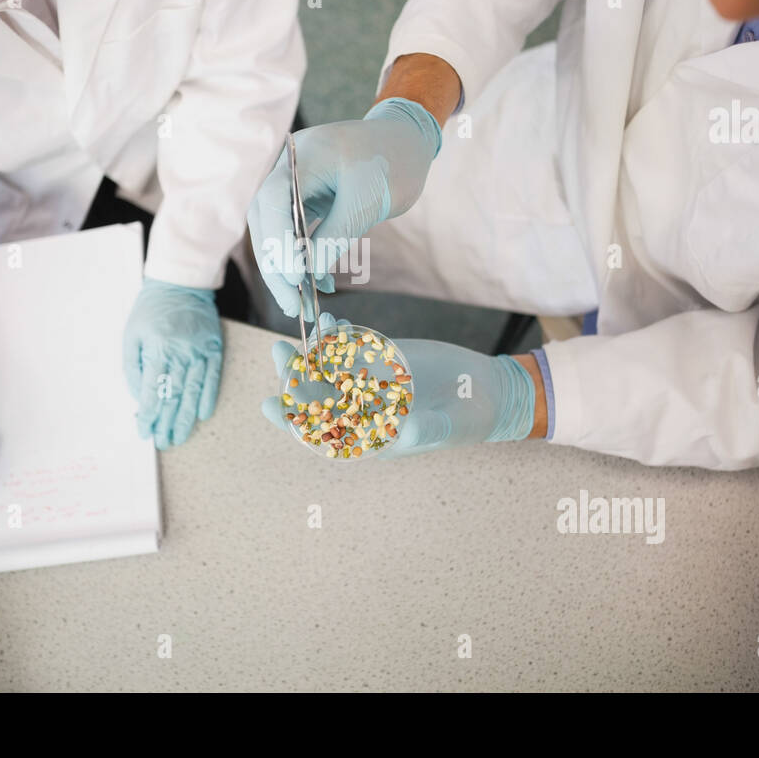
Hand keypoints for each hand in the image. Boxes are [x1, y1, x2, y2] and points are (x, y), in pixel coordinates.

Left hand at [123, 279, 222, 449]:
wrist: (180, 284)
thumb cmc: (150, 311)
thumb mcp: (132, 336)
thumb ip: (134, 369)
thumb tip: (141, 398)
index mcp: (158, 349)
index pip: (153, 391)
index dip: (148, 415)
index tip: (144, 432)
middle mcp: (181, 352)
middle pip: (175, 396)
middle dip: (167, 423)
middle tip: (163, 442)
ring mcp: (200, 351)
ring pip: (194, 391)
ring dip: (187, 418)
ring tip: (180, 437)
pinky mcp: (214, 348)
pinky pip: (213, 378)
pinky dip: (208, 397)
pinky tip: (202, 415)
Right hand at [247, 98, 441, 316]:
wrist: (406, 141)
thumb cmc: (394, 162)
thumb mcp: (370, 201)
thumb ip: (337, 235)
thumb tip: (309, 274)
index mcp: (303, 156)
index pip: (274, 201)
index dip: (278, 242)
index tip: (295, 278)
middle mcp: (288, 167)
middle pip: (266, 219)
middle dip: (276, 264)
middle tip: (291, 304)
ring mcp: (293, 182)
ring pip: (274, 229)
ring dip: (284, 267)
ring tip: (299, 304)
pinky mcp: (304, 197)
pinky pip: (293, 230)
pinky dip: (302, 257)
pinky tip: (318, 282)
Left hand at [260, 313, 535, 457]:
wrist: (489, 393)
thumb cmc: (467, 421)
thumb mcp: (448, 428)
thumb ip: (425, 430)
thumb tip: (403, 432)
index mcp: (368, 436)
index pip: (319, 433)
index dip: (291, 421)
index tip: (269, 405)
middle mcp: (362, 409)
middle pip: (316, 394)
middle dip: (294, 375)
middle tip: (278, 352)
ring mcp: (370, 381)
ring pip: (331, 366)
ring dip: (314, 348)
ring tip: (306, 328)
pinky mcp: (382, 358)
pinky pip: (353, 347)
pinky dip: (341, 334)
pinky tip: (332, 320)